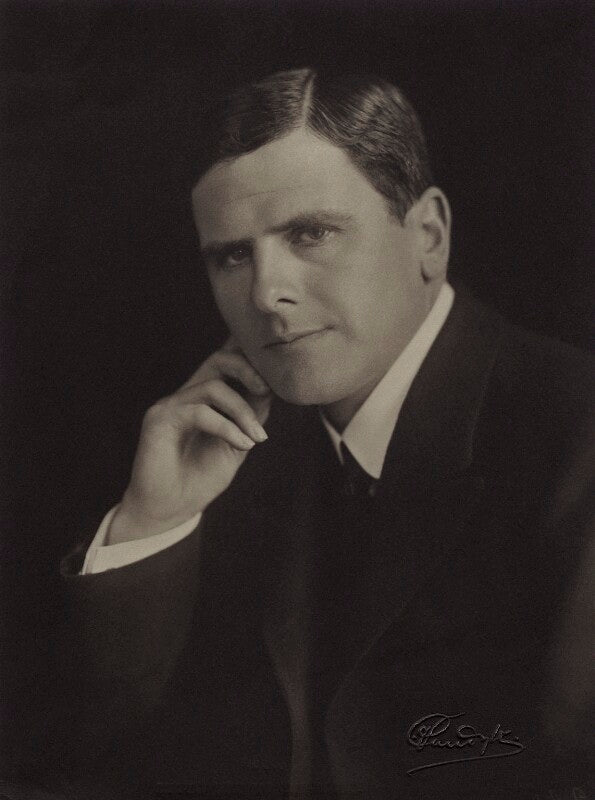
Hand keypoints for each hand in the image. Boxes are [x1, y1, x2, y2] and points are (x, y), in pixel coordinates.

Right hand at [108, 339, 271, 543]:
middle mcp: (187, 395)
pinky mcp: (159, 420)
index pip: (228, 363)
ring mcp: (171, 405)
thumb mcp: (237, 444)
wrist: (169, 511)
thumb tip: (273, 389)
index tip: (280, 372)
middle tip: (267, 390)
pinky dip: (227, 427)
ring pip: (213, 386)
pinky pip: (200, 412)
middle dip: (248, 369)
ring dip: (242, 411)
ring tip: (257, 437)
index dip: (252, 357)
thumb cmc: (200, 478)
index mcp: (205, 398)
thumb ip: (251, 417)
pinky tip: (243, 445)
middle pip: (219, 360)